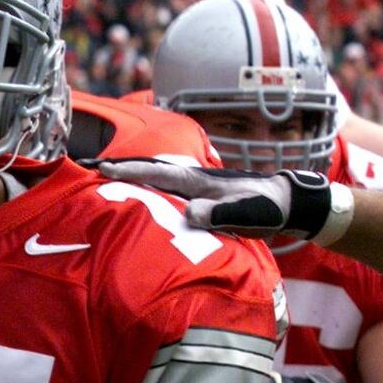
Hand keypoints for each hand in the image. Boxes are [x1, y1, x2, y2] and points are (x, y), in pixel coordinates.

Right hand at [96, 162, 347, 242]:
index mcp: (198, 181)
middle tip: (94, 168)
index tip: (101, 169)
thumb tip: (189, 214)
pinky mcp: (203, 198)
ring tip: (110, 181)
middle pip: (151, 171)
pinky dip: (151, 191)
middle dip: (124, 169)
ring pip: (159, 181)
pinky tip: (144, 198)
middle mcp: (194, 181)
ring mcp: (198, 188)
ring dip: (135, 179)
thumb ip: (218, 214)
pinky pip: (169, 193)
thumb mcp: (245, 213)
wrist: (288, 203)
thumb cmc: (267, 207)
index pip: (156, 174)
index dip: (128, 171)